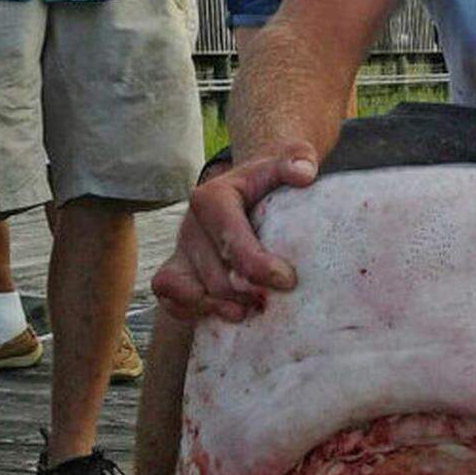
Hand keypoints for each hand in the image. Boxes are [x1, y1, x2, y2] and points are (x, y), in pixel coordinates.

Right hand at [152, 145, 318, 321]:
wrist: (249, 190)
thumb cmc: (273, 180)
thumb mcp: (289, 162)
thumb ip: (297, 161)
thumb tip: (303, 175)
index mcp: (212, 198)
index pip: (230, 238)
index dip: (258, 265)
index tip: (288, 280)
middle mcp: (190, 224)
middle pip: (215, 274)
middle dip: (247, 293)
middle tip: (277, 301)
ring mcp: (180, 249)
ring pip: (191, 291)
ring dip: (224, 308)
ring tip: (256, 311)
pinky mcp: (176, 269)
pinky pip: (171, 298)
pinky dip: (196, 312)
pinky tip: (229, 313)